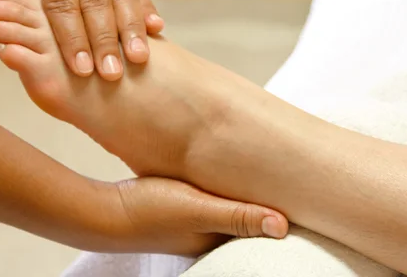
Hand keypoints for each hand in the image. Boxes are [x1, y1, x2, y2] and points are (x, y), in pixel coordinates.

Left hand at [8, 0, 163, 80]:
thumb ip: (27, 13)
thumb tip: (13, 51)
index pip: (62, 6)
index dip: (72, 39)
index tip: (81, 70)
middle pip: (95, 3)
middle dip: (105, 40)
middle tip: (111, 73)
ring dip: (132, 29)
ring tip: (139, 58)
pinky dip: (147, 10)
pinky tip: (156, 29)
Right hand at [111, 177, 287, 255]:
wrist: (104, 210)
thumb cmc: (149, 212)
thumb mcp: (196, 209)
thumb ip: (237, 216)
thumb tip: (283, 226)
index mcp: (218, 239)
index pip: (260, 228)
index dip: (281, 211)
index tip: (302, 194)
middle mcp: (208, 232)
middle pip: (247, 216)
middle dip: (265, 199)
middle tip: (288, 176)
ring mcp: (193, 219)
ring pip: (229, 203)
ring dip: (242, 190)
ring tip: (263, 168)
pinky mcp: (180, 205)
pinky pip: (211, 195)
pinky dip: (221, 185)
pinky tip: (223, 168)